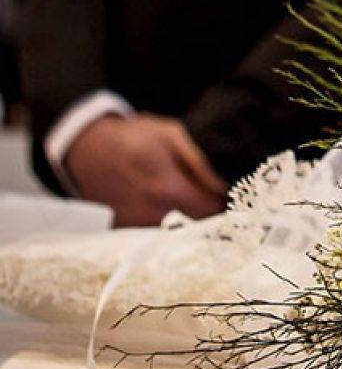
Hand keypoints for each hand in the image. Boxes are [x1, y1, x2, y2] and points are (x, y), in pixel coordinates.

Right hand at [65, 114, 227, 226]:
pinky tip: (159, 204)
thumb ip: (198, 163)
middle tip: (208, 199)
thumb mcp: (170, 135)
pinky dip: (161, 224)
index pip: (209, 211)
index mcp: (169, 187)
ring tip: (179, 198)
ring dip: (184, 221)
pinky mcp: (122, 231)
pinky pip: (153, 233)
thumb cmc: (134, 138)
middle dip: (206, 215)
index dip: (222, 205)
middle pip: (194, 227)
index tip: (228, 198)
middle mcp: (152, 213)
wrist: (86, 148)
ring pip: (175, 233)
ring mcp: (136, 226)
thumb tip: (221, 189)